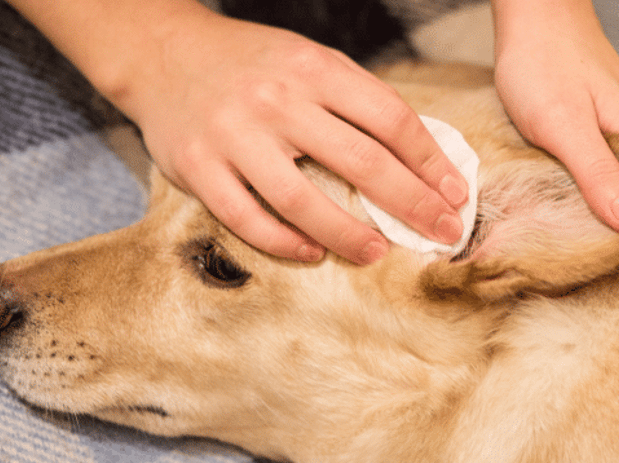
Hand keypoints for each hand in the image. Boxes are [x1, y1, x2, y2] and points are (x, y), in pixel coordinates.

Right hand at [113, 5, 467, 263]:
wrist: (164, 53)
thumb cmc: (249, 63)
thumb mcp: (307, 60)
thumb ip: (354, 99)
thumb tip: (415, 153)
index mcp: (314, 69)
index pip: (390, 118)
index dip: (430, 161)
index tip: (455, 192)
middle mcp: (277, 101)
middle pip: (361, 162)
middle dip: (412, 204)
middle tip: (443, 233)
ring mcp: (234, 136)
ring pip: (302, 200)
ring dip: (348, 234)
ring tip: (378, 253)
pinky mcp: (198, 168)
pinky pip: (247, 218)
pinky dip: (284, 242)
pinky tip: (312, 253)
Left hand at [492, 0, 618, 232]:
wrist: (536, 19)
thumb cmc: (545, 68)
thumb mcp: (564, 128)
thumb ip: (599, 174)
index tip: (604, 259)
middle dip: (618, 227)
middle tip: (580, 253)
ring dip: (604, 208)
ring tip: (571, 234)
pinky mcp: (609, 126)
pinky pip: (612, 167)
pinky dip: (593, 186)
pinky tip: (570, 200)